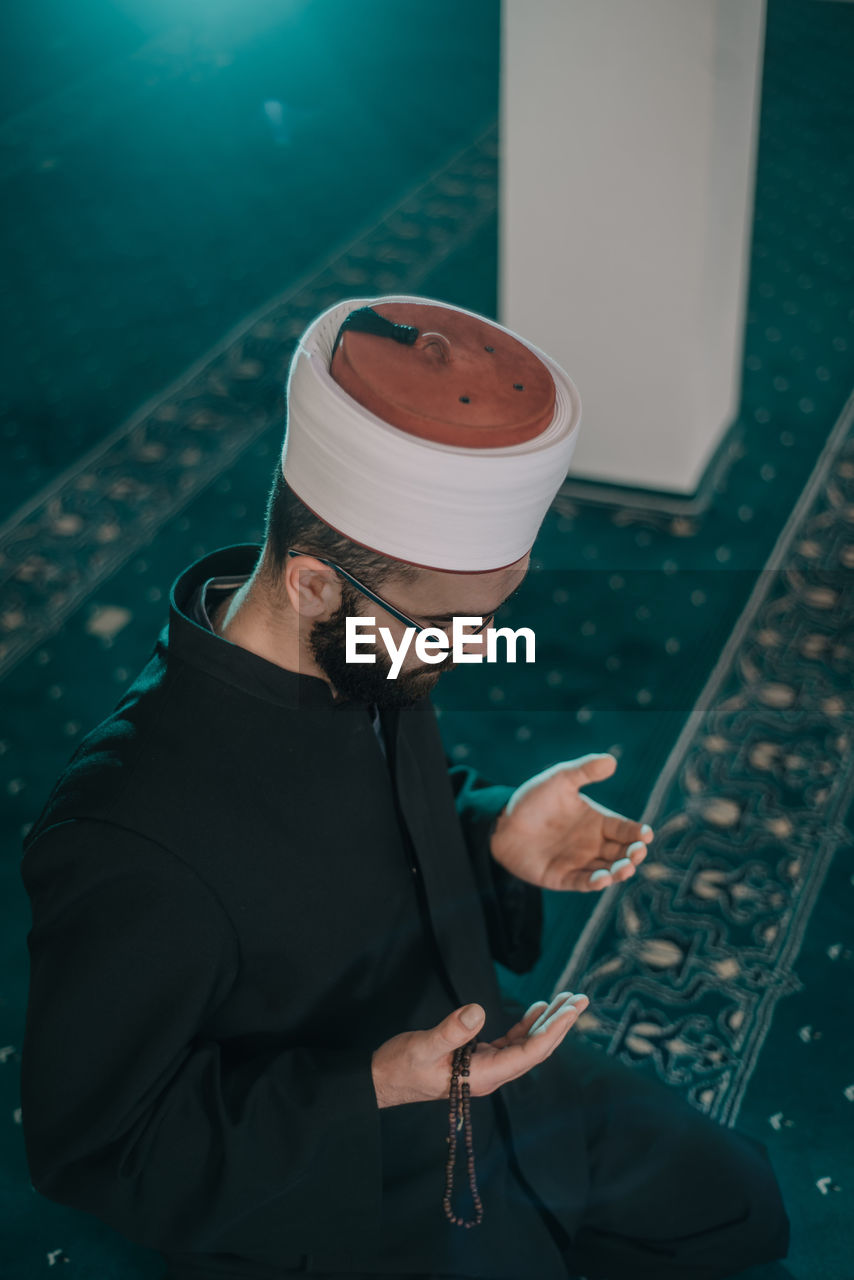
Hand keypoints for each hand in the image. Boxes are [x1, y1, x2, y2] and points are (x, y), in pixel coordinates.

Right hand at [370, 993, 587, 1108]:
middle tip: (580, 999)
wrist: (383, 1080)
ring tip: (566, 999)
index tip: (570, 1011)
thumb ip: (450, 1031)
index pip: (529, 1053)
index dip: (552, 1031)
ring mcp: (486, 1067)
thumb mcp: (422, 1046)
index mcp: (483, 1076)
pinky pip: (512, 1042)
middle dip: (559, 1024)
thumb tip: (477, 1010)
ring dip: (547, 1022)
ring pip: (527, 1045)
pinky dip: (526, 1024)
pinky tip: (538, 1008)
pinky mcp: (478, 1058)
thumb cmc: (400, 1067)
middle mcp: (492, 1074)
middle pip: (535, 1049)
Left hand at [489, 752, 653, 891]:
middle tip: (637, 852)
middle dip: (633, 854)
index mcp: (597, 822)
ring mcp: (578, 862)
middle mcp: (592, 844)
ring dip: (618, 871)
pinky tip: (603, 878)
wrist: (500, 821)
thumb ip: (584, 771)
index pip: (625, 830)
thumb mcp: (559, 780)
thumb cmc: (532, 799)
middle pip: (621, 853)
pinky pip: (581, 882)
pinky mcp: (561, 877)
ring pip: (607, 871)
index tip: (646, 834)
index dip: (638, 833)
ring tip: (624, 867)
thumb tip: (611, 760)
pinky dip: (594, 882)